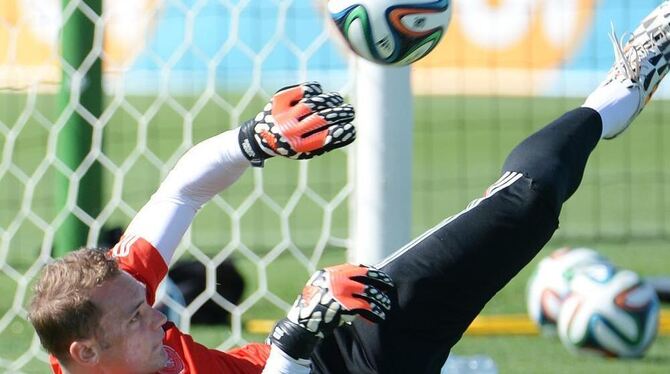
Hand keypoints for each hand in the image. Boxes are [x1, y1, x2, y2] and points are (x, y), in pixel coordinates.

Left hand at [238, 82, 355, 166]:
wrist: (259, 138)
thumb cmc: (291, 145)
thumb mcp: (307, 151)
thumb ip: (326, 143)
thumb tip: (348, 130)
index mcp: (299, 146)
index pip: (326, 137)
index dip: (342, 132)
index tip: (350, 127)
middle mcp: (290, 130)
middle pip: (322, 118)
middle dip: (341, 113)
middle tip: (350, 111)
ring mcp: (285, 113)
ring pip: (313, 103)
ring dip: (331, 100)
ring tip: (337, 100)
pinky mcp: (280, 99)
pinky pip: (302, 90)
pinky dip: (315, 89)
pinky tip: (318, 93)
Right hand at [269, 264, 393, 360]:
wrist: (301, 325)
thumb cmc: (314, 309)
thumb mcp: (322, 289)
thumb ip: (338, 282)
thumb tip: (361, 277)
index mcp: (331, 273)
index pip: (358, 268)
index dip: (373, 273)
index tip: (383, 278)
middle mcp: (335, 279)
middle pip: (366, 278)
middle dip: (381, 284)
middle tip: (391, 289)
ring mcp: (338, 291)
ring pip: (368, 293)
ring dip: (380, 301)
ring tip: (388, 306)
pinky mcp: (342, 305)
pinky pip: (364, 307)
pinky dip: (374, 312)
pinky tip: (380, 316)